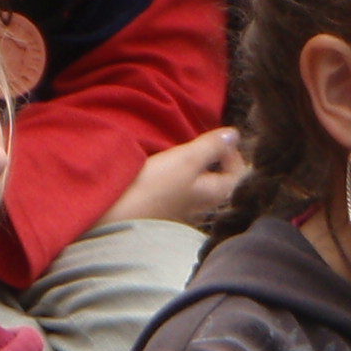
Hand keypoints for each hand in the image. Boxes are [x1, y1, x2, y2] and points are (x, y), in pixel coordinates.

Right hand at [97, 127, 244, 227]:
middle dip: (214, 157)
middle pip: (218, 179)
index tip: (216, 138)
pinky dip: (175, 174)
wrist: (112, 216)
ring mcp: (179, 208)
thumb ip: (211, 147)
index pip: (239, 174)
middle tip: (200, 141)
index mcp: (213, 195)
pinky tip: (163, 166)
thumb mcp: (186, 160)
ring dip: (193, 165)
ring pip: (196, 183)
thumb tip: (235, 134)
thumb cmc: (154, 187)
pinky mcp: (160, 207)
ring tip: (181, 150)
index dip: (232, 152)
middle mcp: (201, 205)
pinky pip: (176, 187)